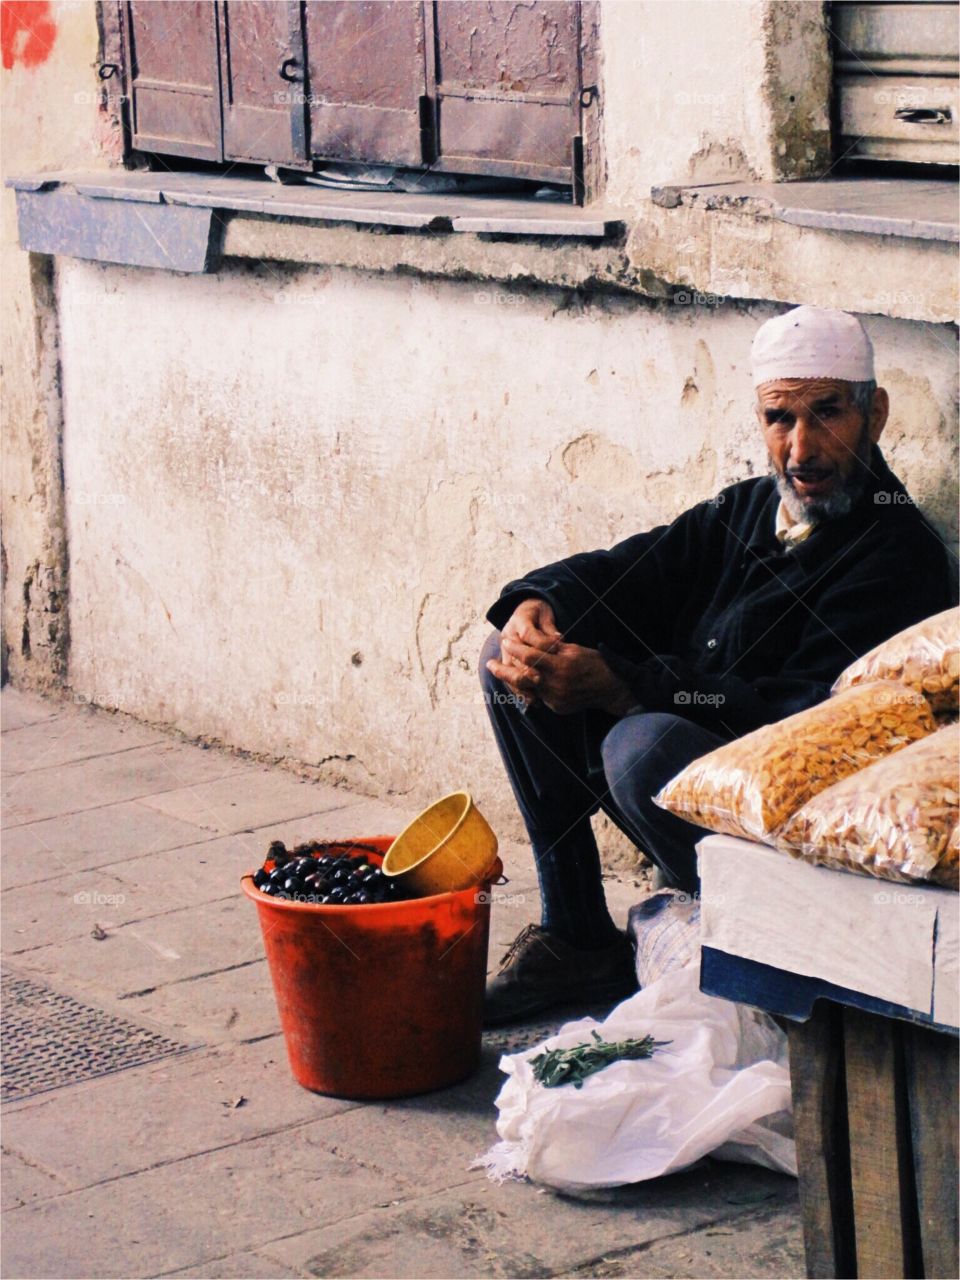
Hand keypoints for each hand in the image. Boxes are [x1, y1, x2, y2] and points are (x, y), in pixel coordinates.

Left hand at [486, 603, 636, 715]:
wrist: (610, 688)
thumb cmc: (594, 663)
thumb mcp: (574, 649)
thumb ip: (552, 648)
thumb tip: (531, 642)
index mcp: (561, 666)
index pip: (530, 656)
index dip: (515, 648)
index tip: (506, 640)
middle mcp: (556, 684)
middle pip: (521, 678)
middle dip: (502, 670)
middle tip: (489, 663)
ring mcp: (555, 698)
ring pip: (526, 689)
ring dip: (511, 680)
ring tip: (499, 672)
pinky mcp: (556, 707)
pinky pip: (538, 697)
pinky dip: (529, 689)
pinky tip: (520, 682)